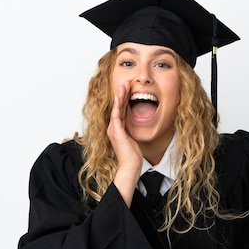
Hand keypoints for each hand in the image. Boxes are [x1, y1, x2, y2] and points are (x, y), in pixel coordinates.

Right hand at [107, 82, 141, 205]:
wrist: (130, 167)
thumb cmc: (132, 156)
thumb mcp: (133, 139)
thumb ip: (131, 131)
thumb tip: (136, 125)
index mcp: (117, 129)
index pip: (120, 110)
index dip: (123, 99)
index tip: (127, 89)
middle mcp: (113, 128)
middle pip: (117, 107)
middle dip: (121, 94)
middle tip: (125, 82)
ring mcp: (114, 129)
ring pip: (116, 108)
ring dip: (119, 96)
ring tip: (123, 85)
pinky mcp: (117, 132)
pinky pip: (116, 115)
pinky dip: (117, 105)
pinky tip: (119, 97)